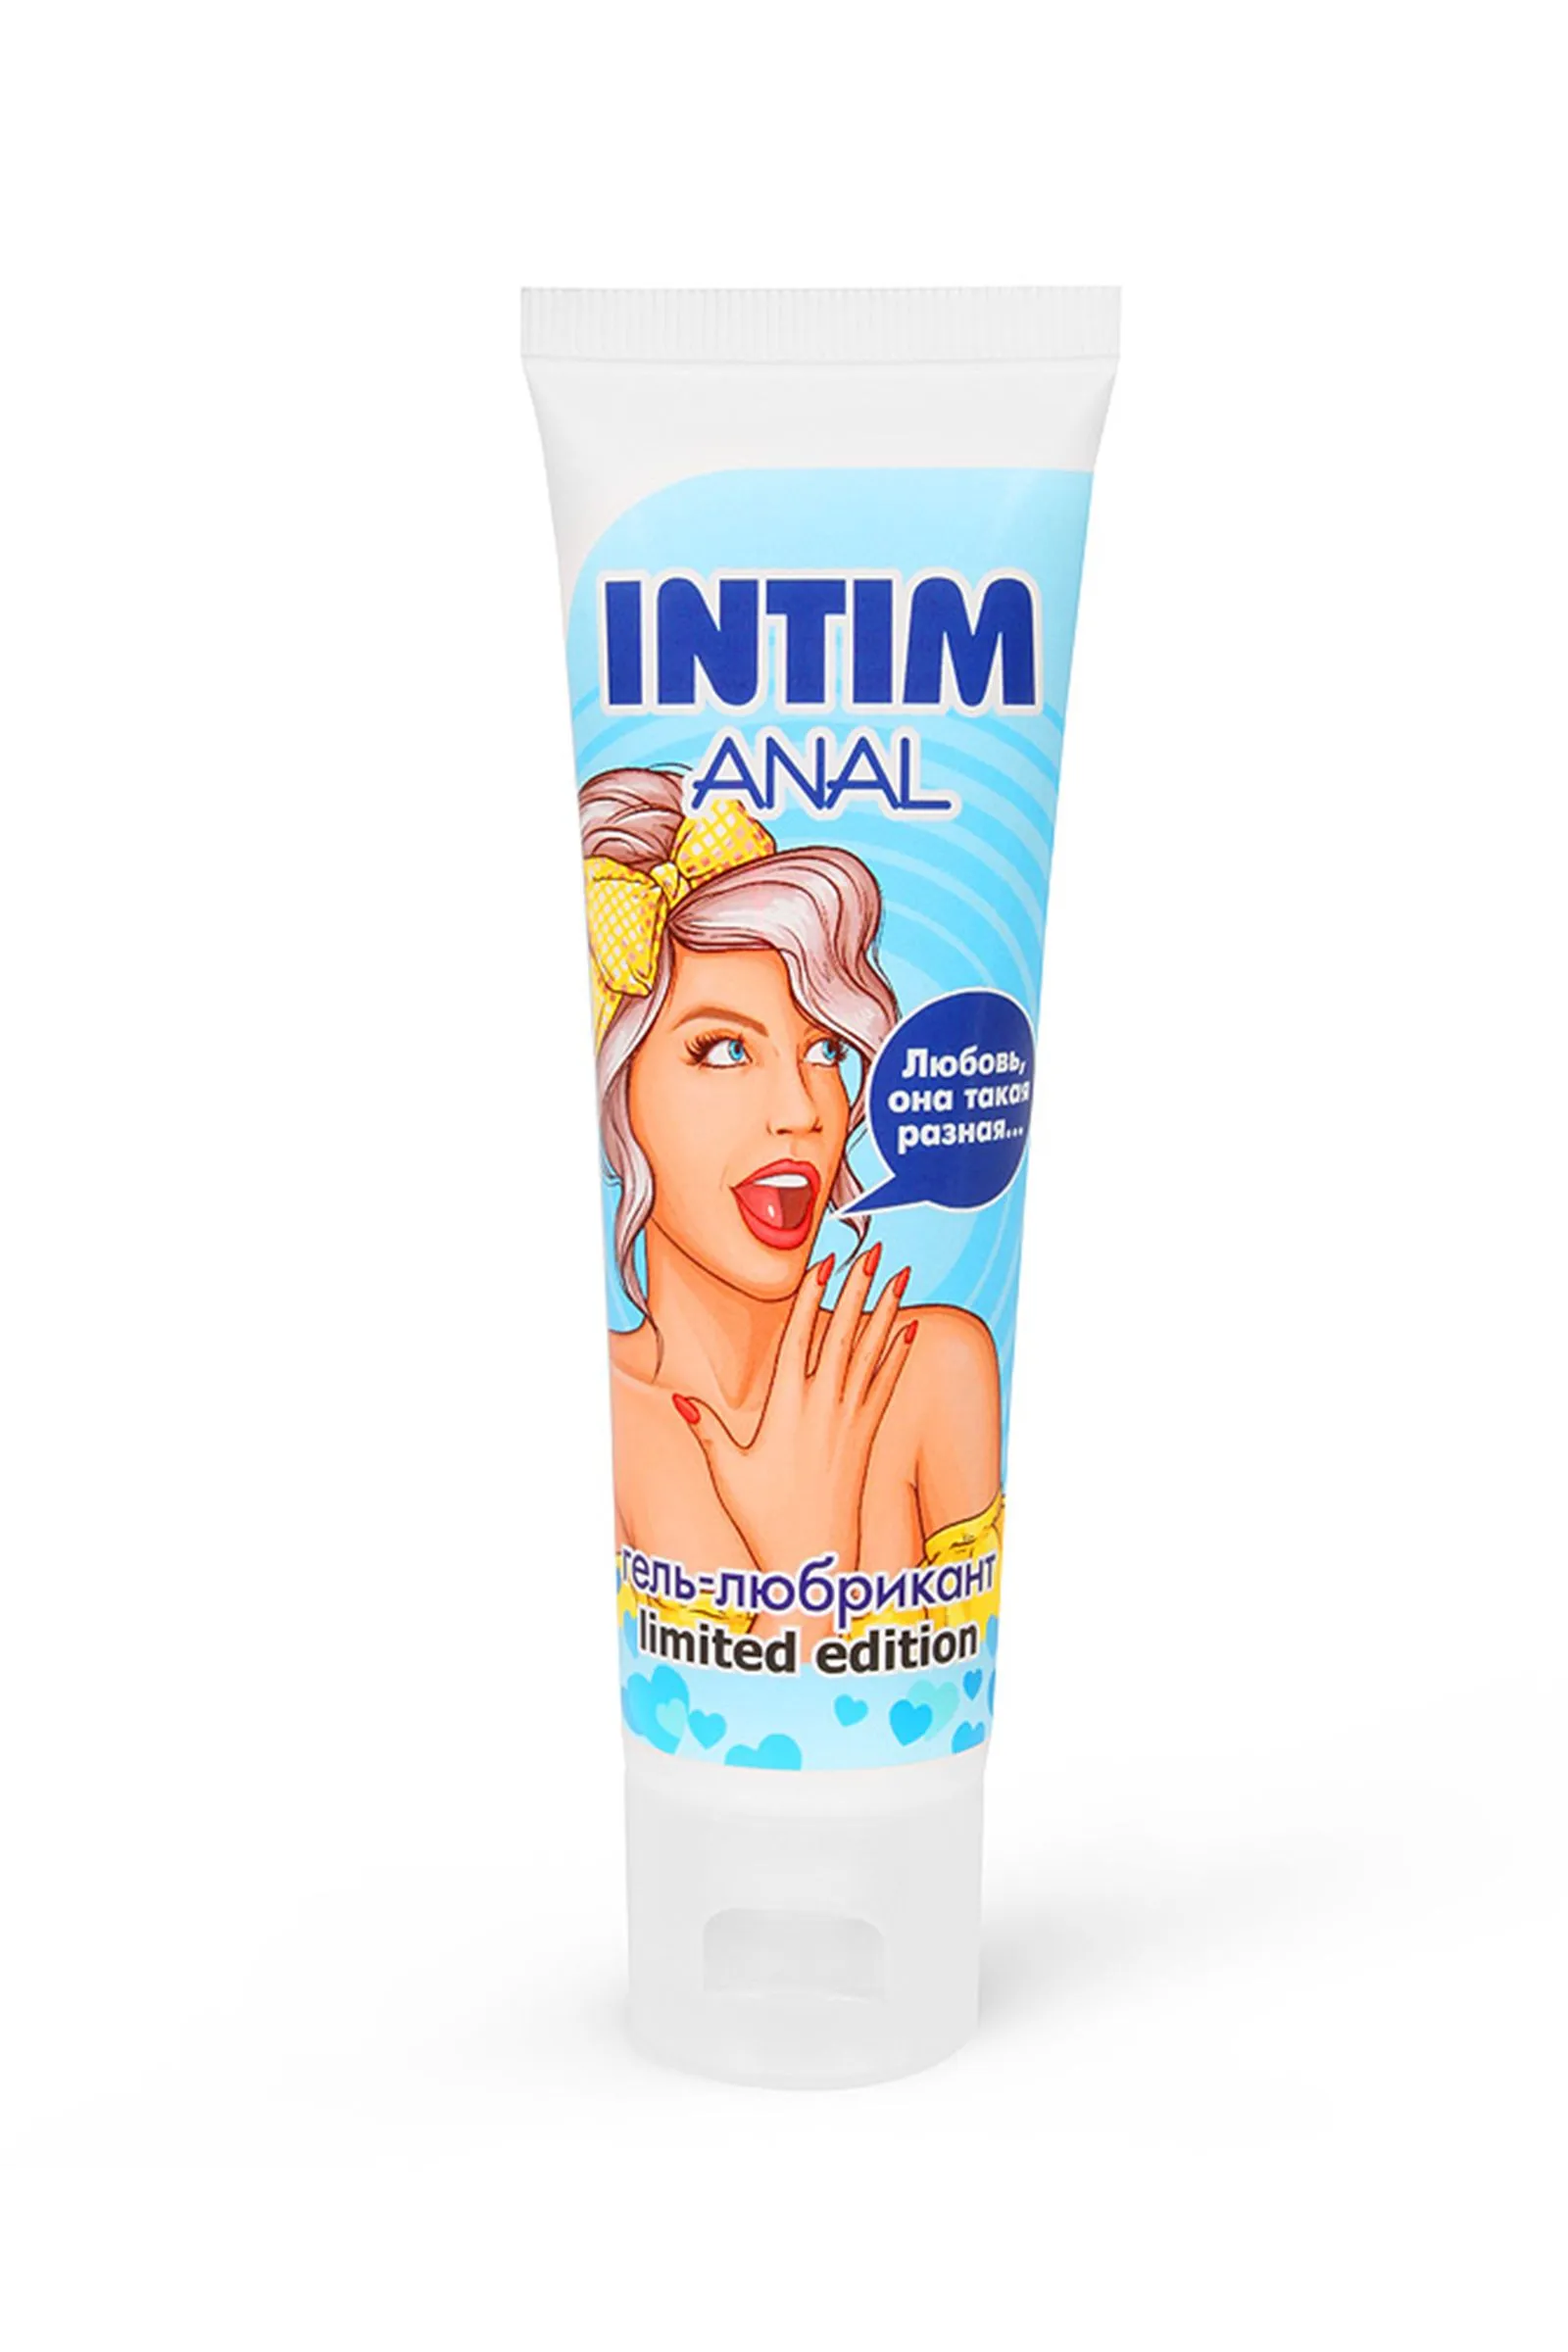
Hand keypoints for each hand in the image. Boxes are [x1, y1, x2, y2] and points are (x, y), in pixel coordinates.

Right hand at [672, 1246, 916, 1588]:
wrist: (814, 1560)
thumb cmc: (764, 1518)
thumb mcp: (728, 1472)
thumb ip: (708, 1432)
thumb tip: (681, 1401)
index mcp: (785, 1408)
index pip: (800, 1339)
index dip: (813, 1298)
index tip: (824, 1263)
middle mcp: (823, 1407)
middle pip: (842, 1334)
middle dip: (857, 1288)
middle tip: (872, 1249)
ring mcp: (850, 1420)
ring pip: (871, 1352)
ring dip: (885, 1309)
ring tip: (899, 1273)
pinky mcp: (866, 1437)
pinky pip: (886, 1386)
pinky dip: (899, 1354)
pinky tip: (911, 1328)